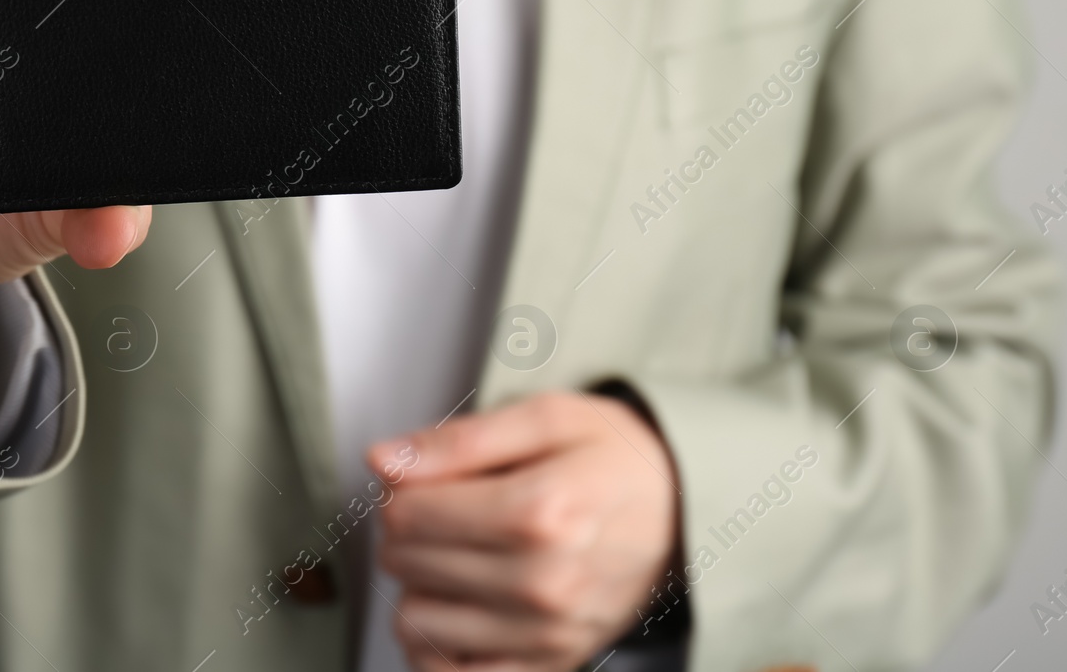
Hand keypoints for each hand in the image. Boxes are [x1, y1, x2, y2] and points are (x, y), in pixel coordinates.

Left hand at [368, 391, 679, 671]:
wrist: (683, 512)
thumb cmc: (611, 458)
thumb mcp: (546, 418)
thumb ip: (460, 440)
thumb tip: (383, 460)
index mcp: (542, 510)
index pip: (408, 512)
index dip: (400, 489)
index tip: (424, 478)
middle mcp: (544, 581)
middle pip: (406, 562)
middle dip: (405, 531)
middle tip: (440, 509)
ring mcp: (547, 632)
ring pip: (415, 619)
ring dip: (417, 584)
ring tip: (453, 554)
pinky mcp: (550, 664)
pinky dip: (435, 643)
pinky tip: (455, 605)